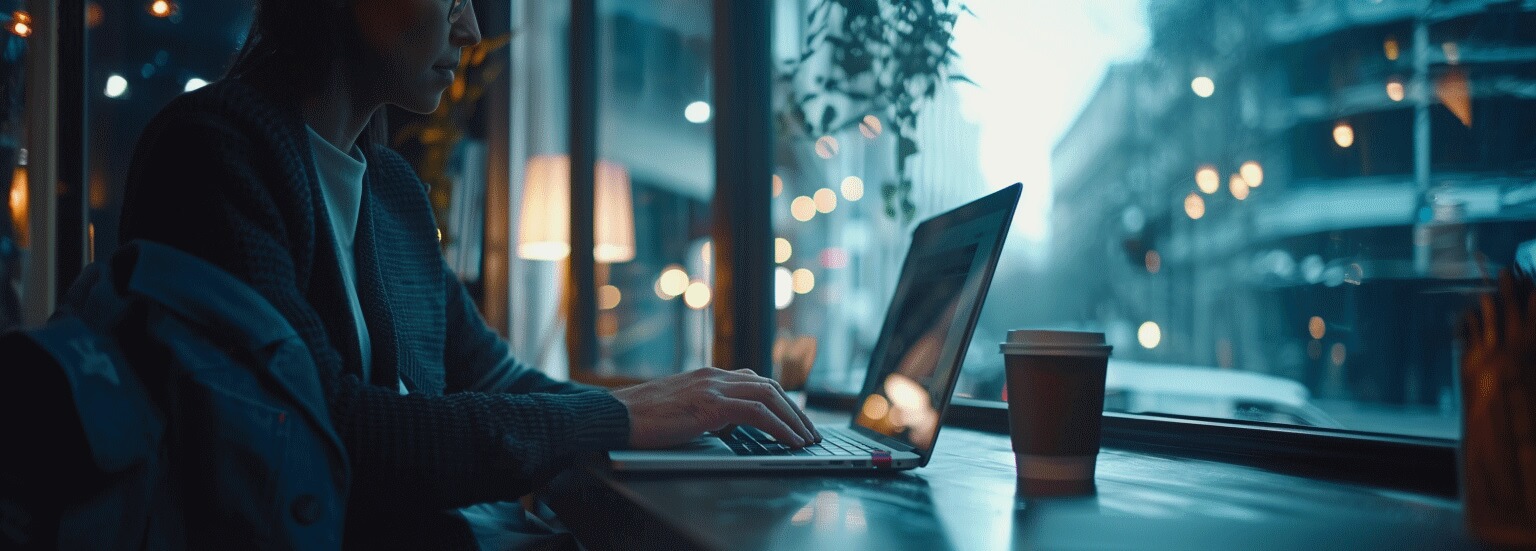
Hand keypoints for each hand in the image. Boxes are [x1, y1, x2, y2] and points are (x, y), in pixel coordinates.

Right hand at [611, 367, 820, 449]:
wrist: (614, 416)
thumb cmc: (640, 419)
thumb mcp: (681, 412)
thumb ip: (705, 413)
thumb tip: (725, 428)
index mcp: (708, 376)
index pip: (755, 381)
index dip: (780, 400)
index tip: (796, 418)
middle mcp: (714, 376)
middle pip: (769, 386)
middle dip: (794, 410)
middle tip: (810, 431)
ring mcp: (712, 387)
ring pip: (769, 396)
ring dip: (793, 419)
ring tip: (807, 439)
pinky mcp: (710, 404)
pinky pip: (757, 413)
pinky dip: (779, 426)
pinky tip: (790, 441)